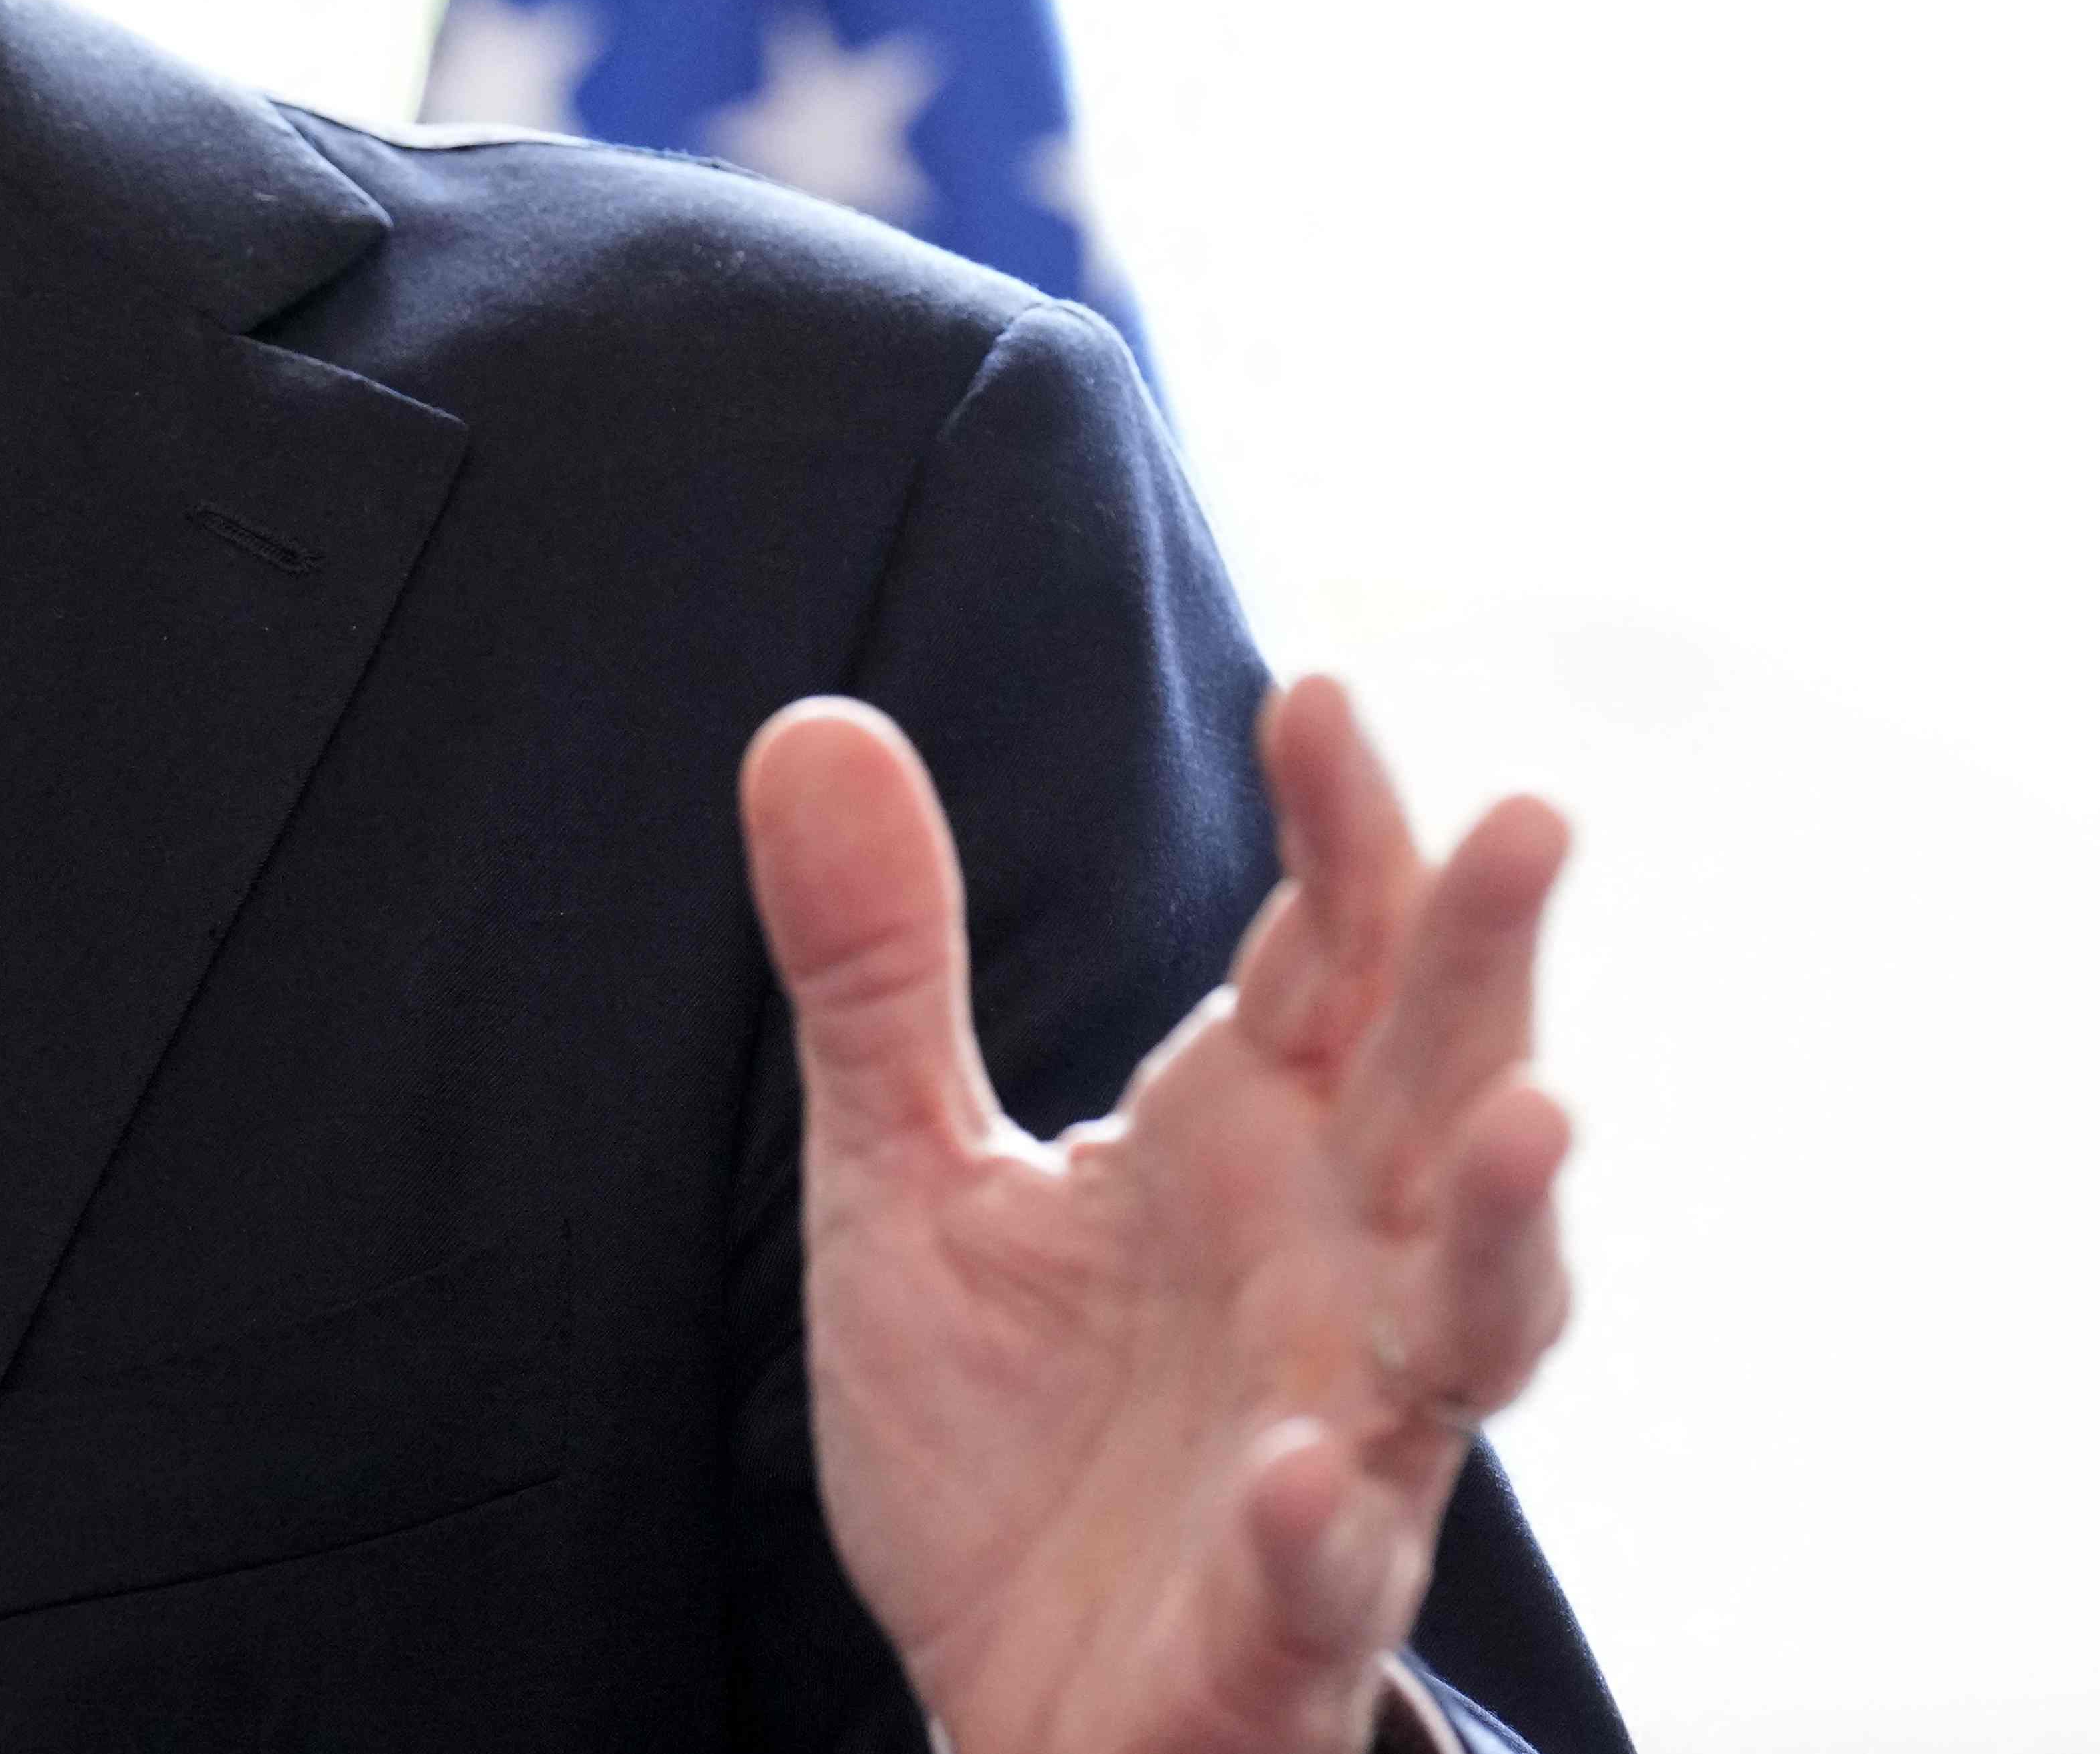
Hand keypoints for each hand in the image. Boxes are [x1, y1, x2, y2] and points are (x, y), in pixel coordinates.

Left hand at [739, 678, 1575, 1753]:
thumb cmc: (1004, 1427)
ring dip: (1510, 1229)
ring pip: (1474, 1323)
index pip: (1330, 951)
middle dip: (1491, 962)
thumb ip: (878, 967)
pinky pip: (1327, 1562)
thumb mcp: (901, 1173)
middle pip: (1449, 1087)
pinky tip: (1301, 1470)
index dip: (1339, 826)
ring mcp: (1341, 1439)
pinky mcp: (1285, 1610)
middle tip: (1529, 816)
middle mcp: (1336, 1268)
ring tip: (1537, 1119)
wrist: (1007, 1687)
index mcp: (1253, 1144)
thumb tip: (813, 720)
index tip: (1310, 694)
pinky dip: (1325, 1516)